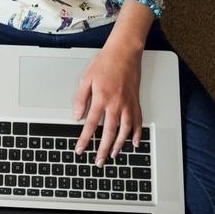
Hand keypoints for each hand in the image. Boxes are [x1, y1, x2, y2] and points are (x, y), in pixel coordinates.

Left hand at [71, 44, 142, 164]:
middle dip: (103, 149)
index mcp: (101, 98)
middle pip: (109, 133)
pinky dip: (137, 134)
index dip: (85, 139)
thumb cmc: (105, 62)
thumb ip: (80, 99)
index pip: (91, 125)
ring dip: (119, 145)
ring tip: (113, 155)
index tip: (80, 149)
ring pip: (125, 130)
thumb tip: (77, 116)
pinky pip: (138, 121)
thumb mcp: (85, 78)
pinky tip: (134, 142)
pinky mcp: (136, 101)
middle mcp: (116, 104)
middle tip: (98, 161)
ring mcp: (128, 104)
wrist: (124, 52)